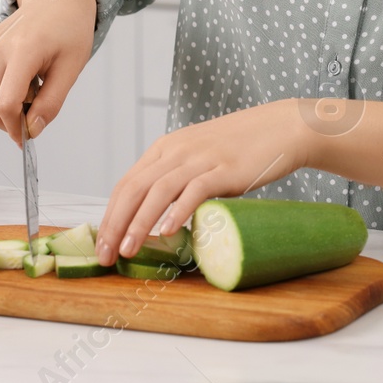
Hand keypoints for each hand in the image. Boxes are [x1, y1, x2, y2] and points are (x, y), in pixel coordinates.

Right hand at [0, 0, 96, 145]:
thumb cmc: (69, 31)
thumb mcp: (71, 68)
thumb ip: (52, 102)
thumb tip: (32, 130)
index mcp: (22, 51)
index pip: (6, 104)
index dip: (16, 128)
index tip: (29, 139)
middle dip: (14, 120)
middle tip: (39, 111)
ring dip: (12, 103)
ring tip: (37, 82)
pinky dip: (5, 90)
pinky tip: (24, 73)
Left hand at [95, 99, 317, 264]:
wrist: (280, 128)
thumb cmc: (239, 148)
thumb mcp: (197, 156)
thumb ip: (175, 177)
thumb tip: (154, 213)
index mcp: (165, 149)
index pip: (126, 183)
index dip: (110, 215)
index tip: (102, 244)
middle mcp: (176, 151)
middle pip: (135, 188)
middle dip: (115, 223)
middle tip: (105, 254)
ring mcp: (200, 159)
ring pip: (158, 191)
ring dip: (139, 223)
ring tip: (127, 249)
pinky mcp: (224, 169)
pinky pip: (194, 190)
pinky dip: (178, 211)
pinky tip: (167, 232)